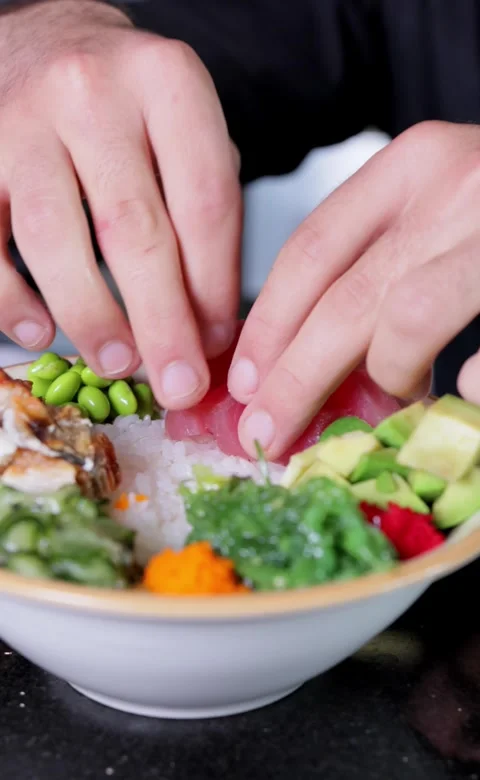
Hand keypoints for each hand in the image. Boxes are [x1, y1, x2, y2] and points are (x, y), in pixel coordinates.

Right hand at [0, 0, 240, 407]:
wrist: (45, 44)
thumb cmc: (127, 107)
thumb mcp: (185, 134)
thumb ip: (205, 216)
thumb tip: (207, 330)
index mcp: (167, 82)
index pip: (204, 204)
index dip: (214, 287)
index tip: (216, 343)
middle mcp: (92, 92)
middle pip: (134, 229)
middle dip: (161, 322)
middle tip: (178, 383)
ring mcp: (23, 120)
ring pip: (55, 239)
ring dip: (90, 317)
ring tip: (117, 363)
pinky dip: (11, 298)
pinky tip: (40, 331)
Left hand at [228, 121, 479, 457]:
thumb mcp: (434, 204)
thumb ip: (379, 255)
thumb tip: (293, 350)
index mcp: (414, 164)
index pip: (311, 250)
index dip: (268, 324)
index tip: (244, 380)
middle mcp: (457, 183)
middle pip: (345, 299)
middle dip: (295, 378)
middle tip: (266, 432)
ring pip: (408, 322)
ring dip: (387, 379)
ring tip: (390, 402)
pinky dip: (473, 380)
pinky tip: (465, 394)